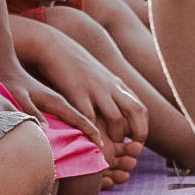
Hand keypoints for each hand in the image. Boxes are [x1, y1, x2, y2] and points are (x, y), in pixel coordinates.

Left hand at [0, 64, 108, 152]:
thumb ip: (32, 112)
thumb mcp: (20, 97)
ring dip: (89, 129)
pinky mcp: (54, 101)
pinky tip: (80, 134)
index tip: (101, 145)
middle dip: (95, 133)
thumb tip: (45, 129)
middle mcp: (62, 101)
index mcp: (57, 101)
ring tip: (98, 144)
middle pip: (85, 119)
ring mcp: (60, 100)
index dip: (90, 132)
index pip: (79, 119)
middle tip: (105, 151)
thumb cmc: (14, 83)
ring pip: (80, 117)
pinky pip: (72, 115)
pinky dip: (79, 125)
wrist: (12, 66)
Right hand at [31, 36, 150, 152]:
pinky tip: (88, 141)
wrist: (53, 45)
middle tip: (130, 148)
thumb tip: (112, 110)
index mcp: (115, 83)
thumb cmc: (71, 62)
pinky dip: (91, 131)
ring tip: (109, 147)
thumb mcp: (96, 75)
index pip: (140, 108)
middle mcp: (110, 86)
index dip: (142, 127)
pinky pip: (88, 116)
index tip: (135, 142)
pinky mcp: (77, 92)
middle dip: (137, 132)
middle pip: (135, 110)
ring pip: (116, 117)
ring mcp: (95, 88)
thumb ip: (106, 90)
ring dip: (114, 135)